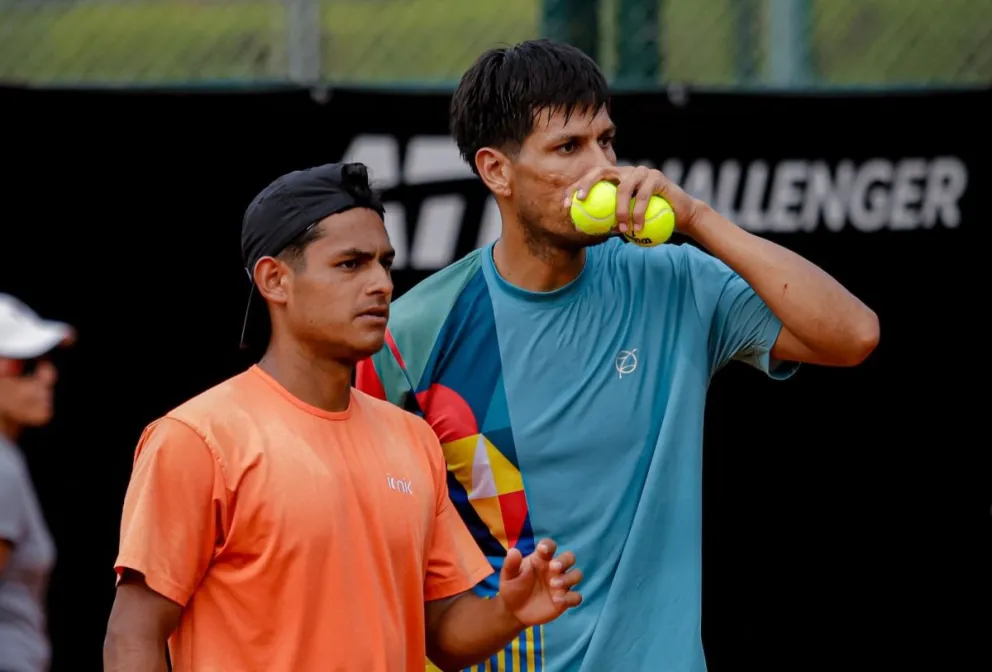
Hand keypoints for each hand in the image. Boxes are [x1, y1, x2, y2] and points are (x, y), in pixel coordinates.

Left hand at [497, 538, 582, 626]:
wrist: (513, 611)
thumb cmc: (512, 588)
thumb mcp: (508, 576)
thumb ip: (511, 564)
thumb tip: (514, 551)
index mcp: (541, 559)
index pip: (550, 546)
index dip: (549, 545)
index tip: (542, 549)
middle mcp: (554, 569)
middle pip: (569, 557)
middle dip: (564, 561)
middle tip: (553, 568)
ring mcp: (562, 584)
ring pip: (576, 575)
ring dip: (568, 578)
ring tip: (553, 585)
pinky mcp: (565, 601)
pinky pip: (576, 597)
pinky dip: (570, 598)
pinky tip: (556, 601)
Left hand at [564, 165, 699, 235]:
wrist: (680, 215)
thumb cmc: (650, 221)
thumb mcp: (626, 222)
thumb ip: (608, 222)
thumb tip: (583, 232)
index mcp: (615, 179)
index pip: (591, 179)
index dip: (575, 189)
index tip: (565, 206)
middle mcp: (626, 171)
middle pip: (601, 172)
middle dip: (587, 184)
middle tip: (581, 202)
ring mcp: (642, 172)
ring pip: (624, 188)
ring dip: (620, 211)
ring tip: (620, 229)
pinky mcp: (657, 177)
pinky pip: (644, 197)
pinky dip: (639, 214)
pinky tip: (637, 229)